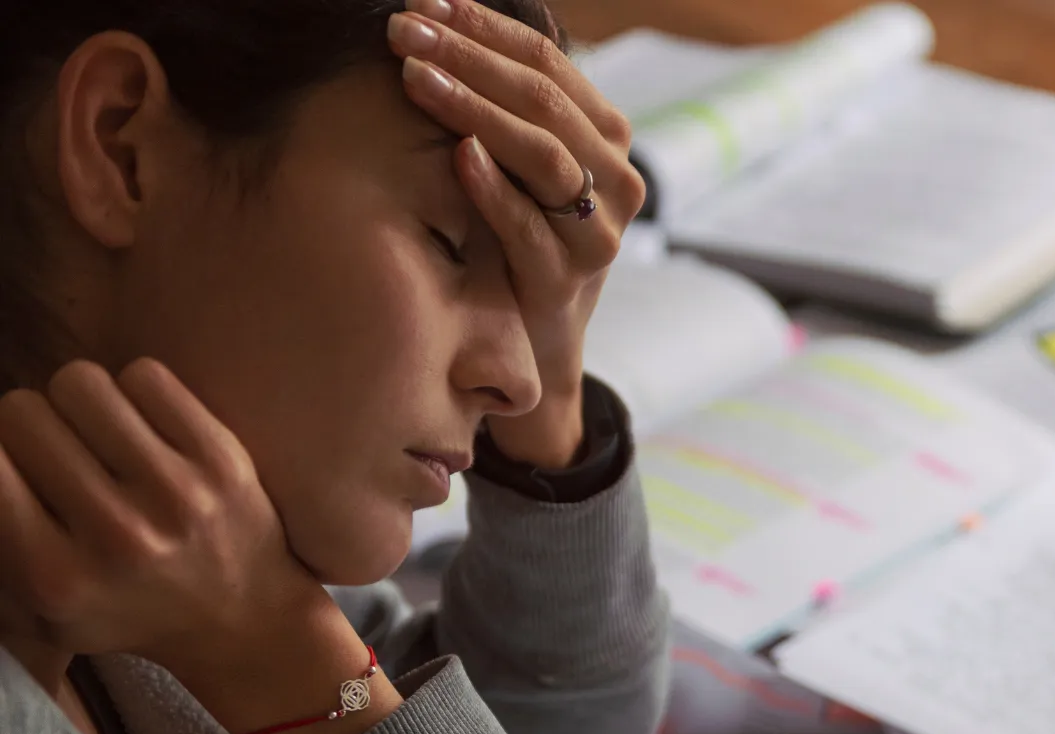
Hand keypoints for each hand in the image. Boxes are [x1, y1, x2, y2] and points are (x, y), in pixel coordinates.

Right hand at [0, 360, 331, 672]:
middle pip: (22, 411)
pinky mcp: (223, 458)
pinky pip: (144, 374)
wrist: (246, 618)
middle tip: (55, 451)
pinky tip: (143, 428)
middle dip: (28, 425)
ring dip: (79, 403)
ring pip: (79, 382)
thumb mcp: (38, 609)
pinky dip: (134, 392)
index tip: (12, 462)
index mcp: (54, 576)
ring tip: (96, 436)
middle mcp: (115, 534)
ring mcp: (174, 493)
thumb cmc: (127, 607)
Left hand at [388, 0, 647, 466]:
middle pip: (544, 101)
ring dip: (475, 110)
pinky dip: (493, 188)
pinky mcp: (568, 281)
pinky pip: (530, 226)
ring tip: (416, 79)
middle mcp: (617, 180)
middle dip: (470, 59)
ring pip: (544, 155)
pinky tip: (456, 154)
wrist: (535, 345)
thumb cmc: (517, 241)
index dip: (488, 29)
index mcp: (607, 138)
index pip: (550, 63)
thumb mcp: (520, 166)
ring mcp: (598, 233)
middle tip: (404, 33)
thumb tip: (448, 21)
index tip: (426, 5)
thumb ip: (508, 108)